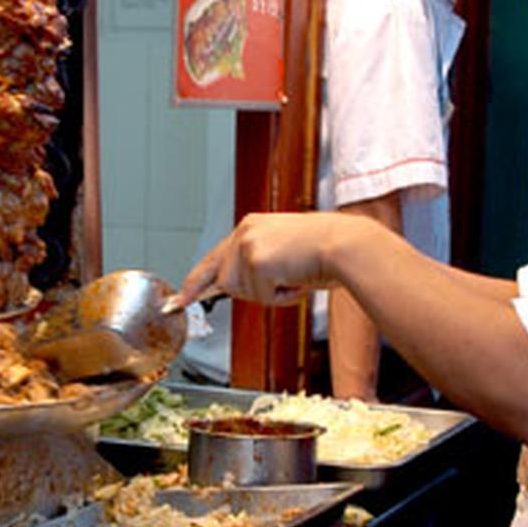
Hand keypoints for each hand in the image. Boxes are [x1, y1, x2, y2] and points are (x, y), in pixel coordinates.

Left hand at [179, 212, 364, 305]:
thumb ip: (257, 264)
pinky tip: (298, 278)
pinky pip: (261, 297)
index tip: (181, 300)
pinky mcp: (256, 260)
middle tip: (286, 280)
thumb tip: (235, 287)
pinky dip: (282, 297)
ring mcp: (248, 244)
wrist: (346, 245)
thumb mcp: (283, 251)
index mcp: (251, 226)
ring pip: (242, 291)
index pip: (215, 258)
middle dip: (253, 291)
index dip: (196, 282)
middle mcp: (245, 231)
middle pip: (227, 282)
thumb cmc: (325, 251)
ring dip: (270, 294)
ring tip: (295, 275)